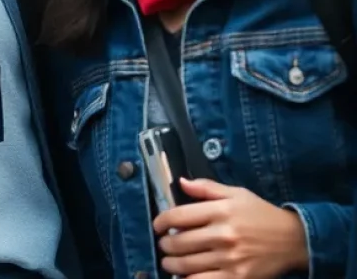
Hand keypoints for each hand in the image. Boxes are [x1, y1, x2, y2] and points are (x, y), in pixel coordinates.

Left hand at [155, 177, 308, 277]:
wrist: (292, 240)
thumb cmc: (260, 214)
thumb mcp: (235, 193)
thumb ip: (206, 187)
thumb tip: (180, 182)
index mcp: (220, 211)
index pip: (178, 216)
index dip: (161, 222)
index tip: (157, 226)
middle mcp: (223, 235)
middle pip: (180, 243)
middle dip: (165, 245)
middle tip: (163, 245)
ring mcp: (230, 259)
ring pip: (188, 265)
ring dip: (171, 264)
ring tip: (168, 261)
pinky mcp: (238, 278)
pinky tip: (184, 276)